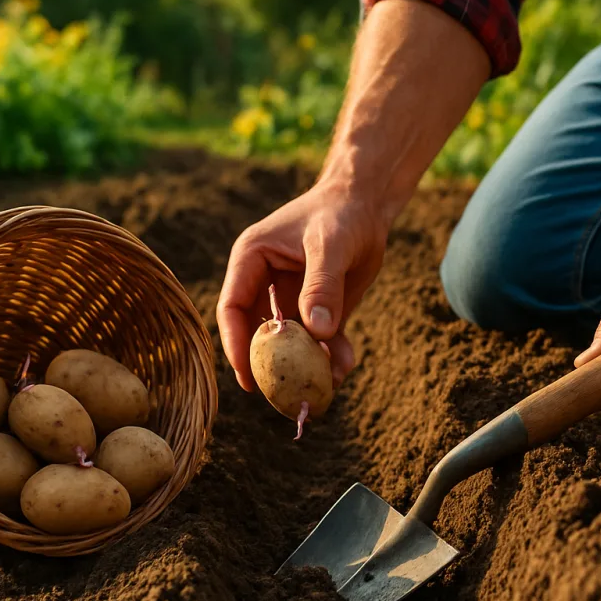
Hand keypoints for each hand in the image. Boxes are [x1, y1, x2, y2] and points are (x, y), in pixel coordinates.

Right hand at [218, 182, 389, 391]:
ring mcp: (292, 299)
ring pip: (292, 343)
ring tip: (325, 385)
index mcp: (251, 260)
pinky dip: (331, 356)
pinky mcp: (319, 310)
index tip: (247, 374)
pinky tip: (344, 367)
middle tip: (281, 395)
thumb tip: (316, 330)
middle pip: (258, 333)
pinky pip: (320, 340)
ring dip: (306, 365)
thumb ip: (322, 284)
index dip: (235, 342)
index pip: (232, 307)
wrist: (368, 205)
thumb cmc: (341, 214)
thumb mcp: (331, 244)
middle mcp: (265, 284)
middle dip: (272, 365)